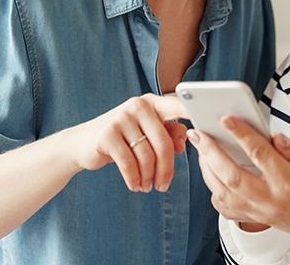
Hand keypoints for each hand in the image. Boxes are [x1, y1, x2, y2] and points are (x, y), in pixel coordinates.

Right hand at [62, 94, 188, 192]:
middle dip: (166, 169)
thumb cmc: (122, 138)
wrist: (81, 143)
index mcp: (152, 102)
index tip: (208, 121)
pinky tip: (135, 185)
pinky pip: (129, 163)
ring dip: (148, 177)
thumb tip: (185, 140)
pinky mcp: (107, 134)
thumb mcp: (146, 132)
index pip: (177, 106)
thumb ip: (168, 132)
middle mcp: (138, 106)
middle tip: (163, 185)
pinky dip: (134, 178)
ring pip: (147, 156)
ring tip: (146, 186)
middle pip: (163, 143)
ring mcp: (121, 118)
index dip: (192, 112)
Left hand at [189, 116, 289, 257]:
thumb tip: (273, 136)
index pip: (258, 153)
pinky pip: (229, 210)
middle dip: (211, 152)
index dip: (241, 132)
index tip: (227, 118)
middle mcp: (272, 201)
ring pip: (224, 194)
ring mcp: (263, 213)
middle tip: (199, 133)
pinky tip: (215, 177)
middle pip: (232, 175)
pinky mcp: (260, 220)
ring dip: (208, 171)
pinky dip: (216, 192)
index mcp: (289, 183)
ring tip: (202, 151)